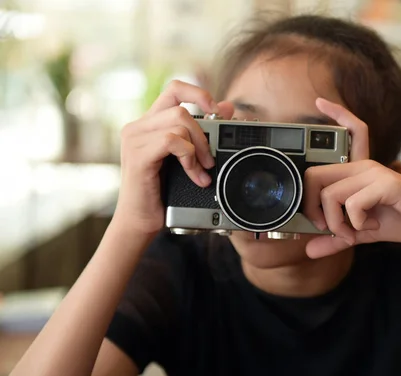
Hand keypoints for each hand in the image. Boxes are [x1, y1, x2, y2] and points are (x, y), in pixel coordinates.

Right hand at [113, 80, 233, 234]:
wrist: (140, 222)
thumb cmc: (163, 193)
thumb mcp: (187, 159)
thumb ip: (201, 133)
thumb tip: (227, 107)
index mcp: (150, 124)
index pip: (174, 89)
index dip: (198, 93)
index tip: (216, 112)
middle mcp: (138, 127)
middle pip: (181, 108)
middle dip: (204, 134)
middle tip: (210, 159)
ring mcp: (134, 139)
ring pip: (179, 122)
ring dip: (198, 149)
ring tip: (203, 171)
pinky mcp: (137, 155)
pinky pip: (171, 141)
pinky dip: (189, 158)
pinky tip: (194, 176)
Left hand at [303, 98, 400, 258]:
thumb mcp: (362, 232)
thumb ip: (337, 239)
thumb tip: (309, 250)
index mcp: (359, 170)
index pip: (346, 133)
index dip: (335, 113)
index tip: (320, 99)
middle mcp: (364, 166)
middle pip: (315, 175)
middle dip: (312, 208)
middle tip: (327, 226)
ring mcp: (375, 173)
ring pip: (330, 194)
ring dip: (336, 223)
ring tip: (353, 231)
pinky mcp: (386, 184)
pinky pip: (352, 204)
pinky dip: (355, 223)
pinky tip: (370, 225)